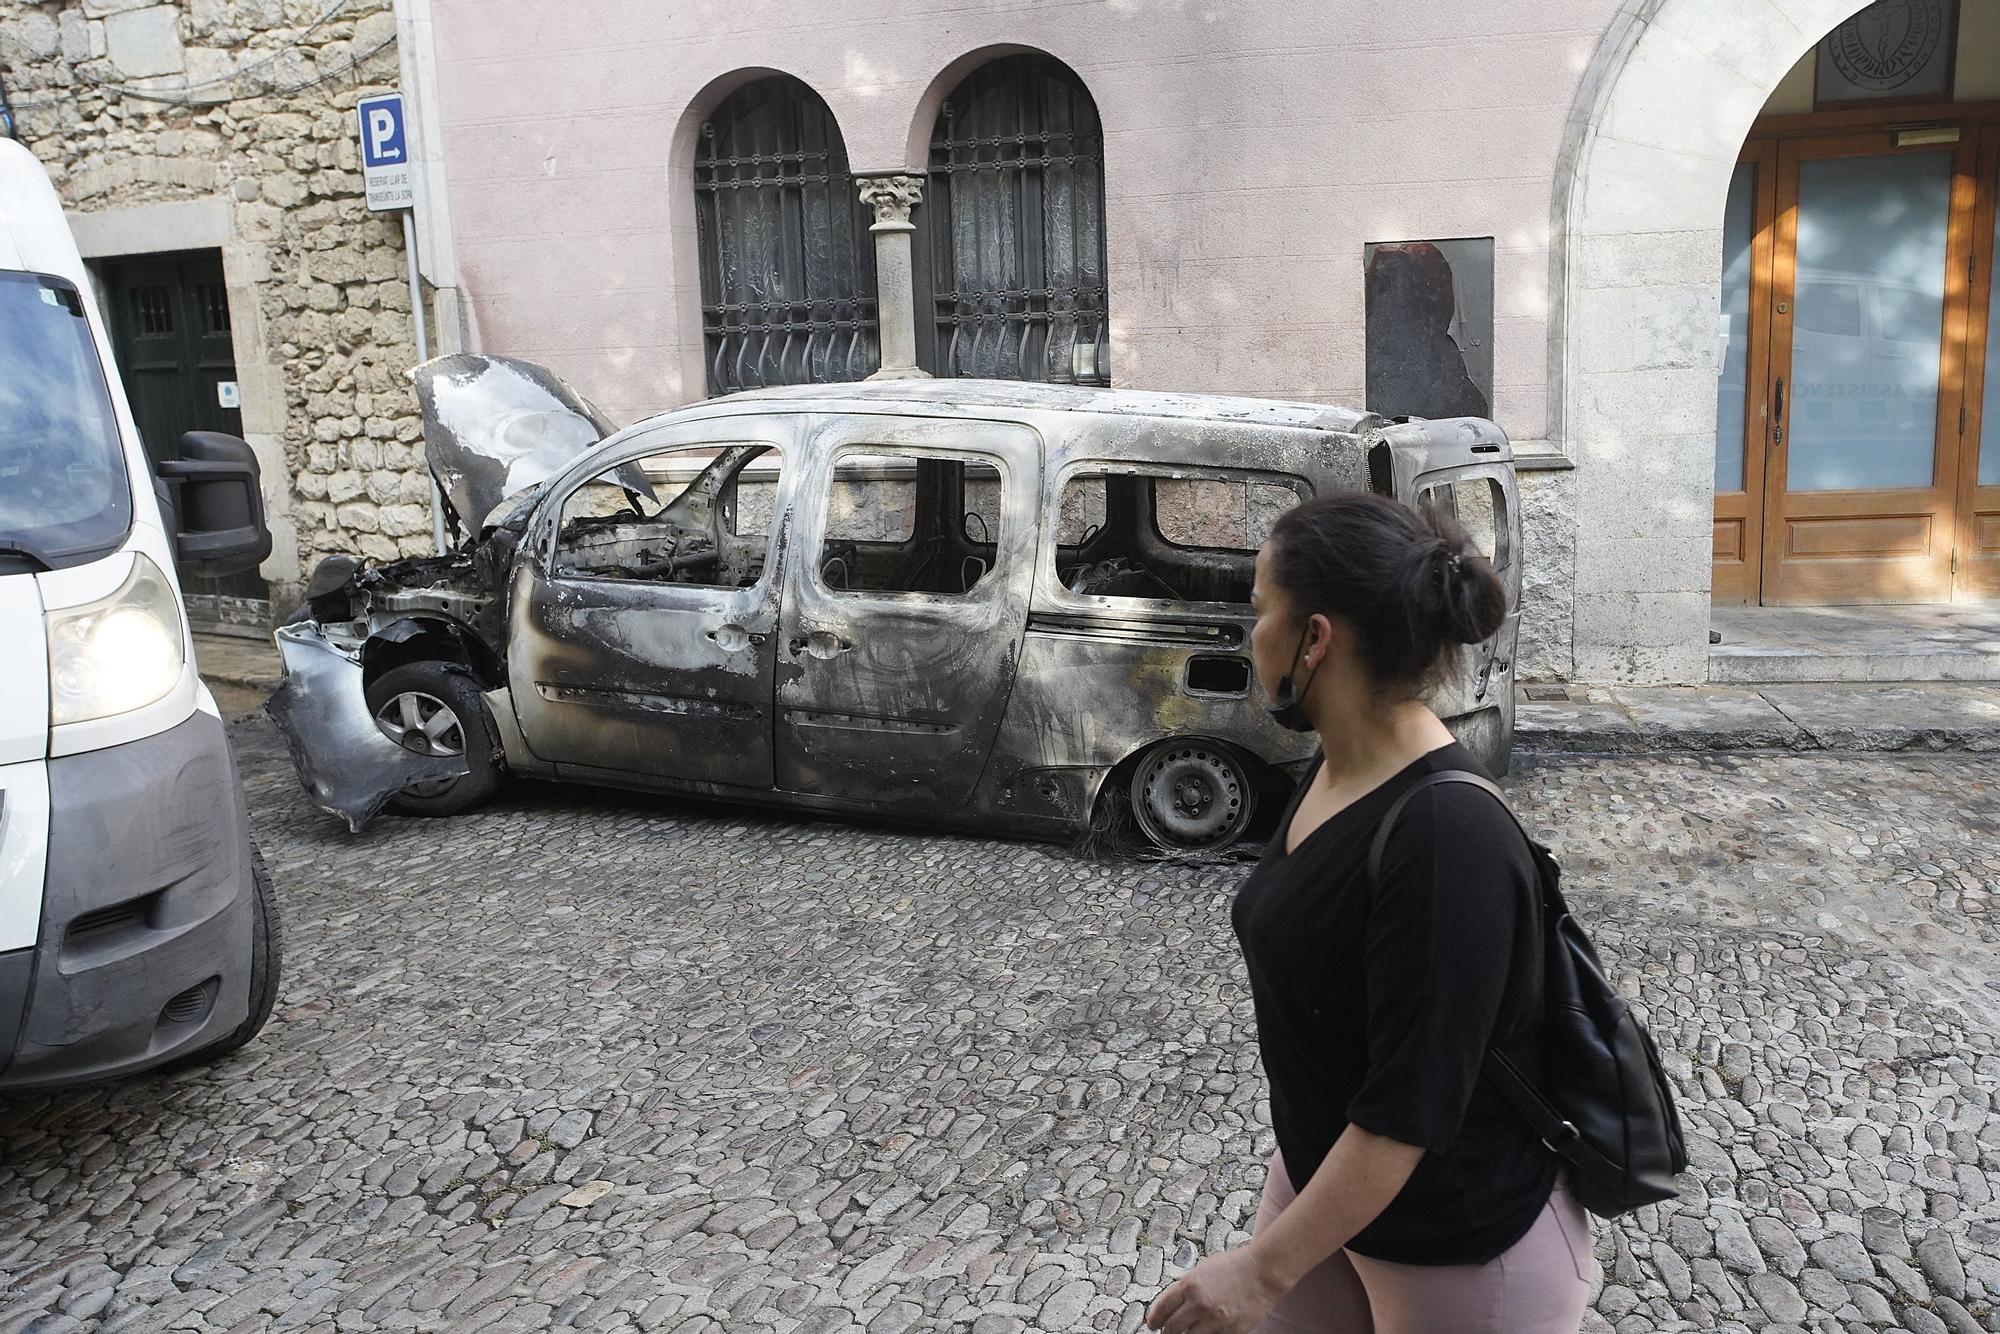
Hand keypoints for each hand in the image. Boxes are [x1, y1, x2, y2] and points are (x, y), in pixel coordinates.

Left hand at [1144, 1245, 1286, 1333]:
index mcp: (1189, 1285)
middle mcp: (1199, 1304)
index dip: (1153, 1320)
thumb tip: (1173, 1303)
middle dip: (1166, 1333)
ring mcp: (1214, 1320)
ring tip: (1184, 1333)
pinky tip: (1204, 1332)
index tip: (1152, 1324)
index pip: (1162, 1309)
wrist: (1263, 1272)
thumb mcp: (1202, 1269)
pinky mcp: (1229, 1331)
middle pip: (1172, 1328)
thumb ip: (1187, 1286)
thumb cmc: (1235, 1266)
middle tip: (1165, 1332)